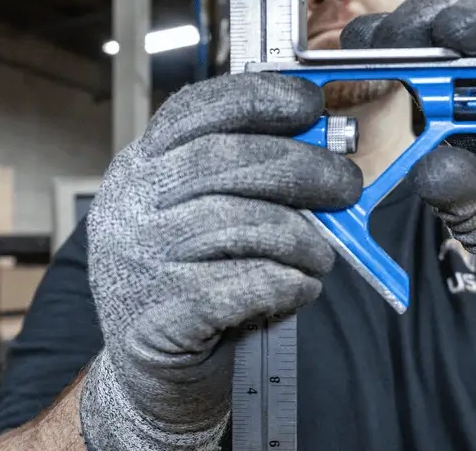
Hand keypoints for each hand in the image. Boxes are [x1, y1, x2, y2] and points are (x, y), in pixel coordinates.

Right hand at [78, 74, 361, 450]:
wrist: (152, 377)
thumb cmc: (194, 282)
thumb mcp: (207, 213)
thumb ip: (248, 170)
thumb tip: (323, 132)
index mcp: (141, 166)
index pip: (195, 109)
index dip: (258, 98)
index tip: (310, 103)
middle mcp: (129, 204)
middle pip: (225, 160)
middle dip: (301, 167)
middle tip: (347, 184)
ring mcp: (138, 259)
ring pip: (243, 222)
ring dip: (302, 237)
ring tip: (320, 255)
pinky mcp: (161, 314)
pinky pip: (249, 282)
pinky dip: (290, 282)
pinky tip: (300, 288)